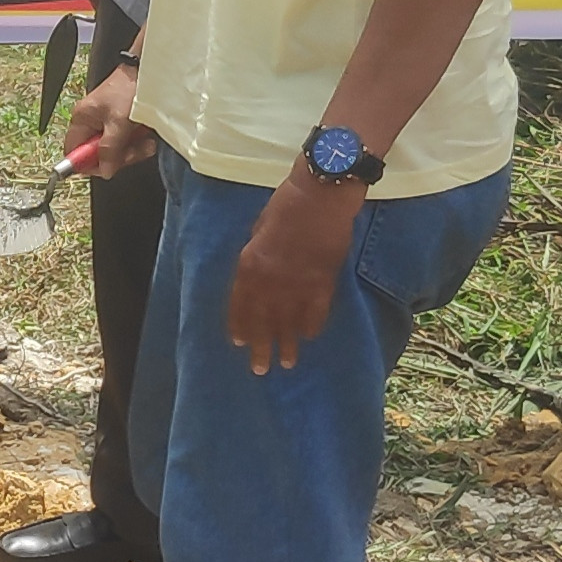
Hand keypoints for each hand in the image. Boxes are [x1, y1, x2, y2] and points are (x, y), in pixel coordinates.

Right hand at [65, 67, 154, 174]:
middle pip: (98, 155)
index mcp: (82, 119)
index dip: (88, 164)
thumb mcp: (118, 123)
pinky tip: (146, 136)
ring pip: (116, 151)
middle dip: (118, 157)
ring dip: (133, 150)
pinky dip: (139, 143)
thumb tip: (104, 171)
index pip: (74, 152)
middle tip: (132, 151)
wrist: (150, 71)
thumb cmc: (128, 87)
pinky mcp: (124, 123)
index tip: (106, 167)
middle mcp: (92, 123)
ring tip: (144, 141)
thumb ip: (110, 149)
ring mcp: (109, 124)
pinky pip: (128, 143)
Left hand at [226, 166, 365, 373]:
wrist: (321, 193)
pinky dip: (312, 325)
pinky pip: (316, 311)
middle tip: (259, 369)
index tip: (239, 343)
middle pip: (262, 319)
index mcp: (249, 263)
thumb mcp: (258, 229)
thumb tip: (254, 275)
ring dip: (287, 343)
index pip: (240, 304)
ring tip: (286, 363)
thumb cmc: (287, 204)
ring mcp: (297, 282)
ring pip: (289, 321)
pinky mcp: (323, 280)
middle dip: (260, 346)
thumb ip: (255, 256)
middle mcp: (270, 279)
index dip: (240, 325)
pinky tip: (309, 337)